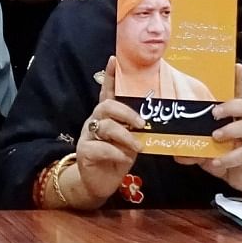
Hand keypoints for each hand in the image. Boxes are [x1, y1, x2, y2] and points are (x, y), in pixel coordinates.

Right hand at [72, 56, 144, 206]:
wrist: (98, 183)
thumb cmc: (116, 158)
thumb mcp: (130, 141)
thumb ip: (136, 131)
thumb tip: (156, 122)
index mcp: (107, 116)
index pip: (108, 91)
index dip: (111, 76)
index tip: (114, 59)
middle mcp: (95, 121)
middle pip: (106, 106)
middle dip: (126, 112)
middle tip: (141, 124)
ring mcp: (88, 136)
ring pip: (104, 126)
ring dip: (125, 136)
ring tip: (138, 147)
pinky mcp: (85, 152)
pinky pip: (100, 147)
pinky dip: (115, 152)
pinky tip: (123, 159)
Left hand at [174, 65, 241, 192]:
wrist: (240, 176)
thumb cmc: (219, 152)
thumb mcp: (200, 147)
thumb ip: (189, 146)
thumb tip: (174, 150)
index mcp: (229, 115)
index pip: (235, 93)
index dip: (237, 80)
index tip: (236, 66)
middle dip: (231, 106)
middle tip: (215, 112)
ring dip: (230, 130)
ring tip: (215, 137)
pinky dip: (228, 157)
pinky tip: (216, 161)